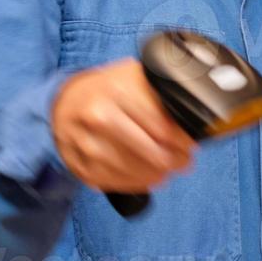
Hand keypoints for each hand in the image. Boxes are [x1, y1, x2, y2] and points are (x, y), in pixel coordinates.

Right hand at [51, 58, 195, 192]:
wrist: (64, 101)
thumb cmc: (108, 90)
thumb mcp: (135, 77)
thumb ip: (162, 90)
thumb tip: (197, 110)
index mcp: (117, 91)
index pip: (162, 126)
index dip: (183, 141)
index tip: (192, 145)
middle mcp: (98, 116)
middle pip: (151, 152)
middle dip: (175, 161)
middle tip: (185, 162)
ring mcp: (84, 143)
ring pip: (132, 171)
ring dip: (157, 175)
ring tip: (169, 171)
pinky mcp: (77, 164)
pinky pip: (112, 182)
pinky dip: (134, 184)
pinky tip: (147, 179)